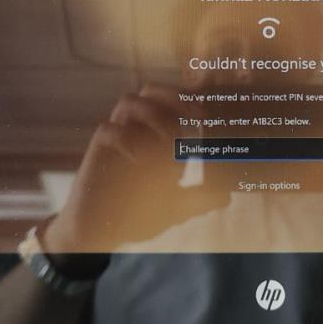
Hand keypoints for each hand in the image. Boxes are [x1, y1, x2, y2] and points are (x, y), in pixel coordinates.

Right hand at [43, 84, 229, 253]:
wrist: (99, 232)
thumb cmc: (135, 214)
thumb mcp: (174, 208)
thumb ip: (198, 199)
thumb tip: (225, 196)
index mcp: (153, 134)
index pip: (171, 100)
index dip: (191, 98)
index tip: (210, 113)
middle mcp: (134, 129)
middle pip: (150, 91)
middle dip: (175, 98)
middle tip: (197, 117)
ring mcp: (115, 137)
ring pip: (128, 101)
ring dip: (154, 116)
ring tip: (169, 143)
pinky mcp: (97, 152)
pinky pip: (108, 130)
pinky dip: (127, 139)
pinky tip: (141, 160)